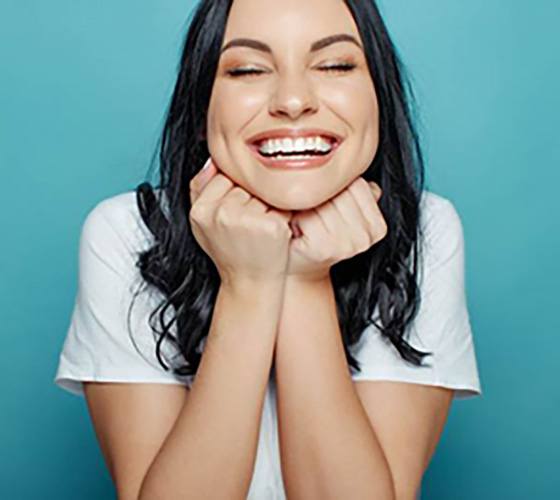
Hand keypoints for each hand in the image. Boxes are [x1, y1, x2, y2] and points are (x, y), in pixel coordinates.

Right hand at [189, 157, 292, 284]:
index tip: (235, 214)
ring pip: (264, 192)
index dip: (233, 194)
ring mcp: (247, 219)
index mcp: (201, 210)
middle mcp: (222, 213)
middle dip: (250, 199)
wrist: (248, 283)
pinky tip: (273, 234)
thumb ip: (200, 188)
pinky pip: (282, 205)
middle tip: (248, 226)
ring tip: (259, 230)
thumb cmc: (229, 251)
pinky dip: (282, 217)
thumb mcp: (202, 222)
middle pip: (245, 183)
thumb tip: (212, 158)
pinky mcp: (271, 226)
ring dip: (267, 206)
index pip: (223, 176)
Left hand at [286, 177, 386, 282]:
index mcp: (377, 225)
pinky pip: (308, 216)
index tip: (325, 202)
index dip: (334, 188)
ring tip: (305, 220)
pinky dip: (297, 219)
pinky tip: (299, 229)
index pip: (357, 184)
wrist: (298, 267)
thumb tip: (368, 173)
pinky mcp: (325, 249)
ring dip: (307, 207)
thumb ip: (356, 192)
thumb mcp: (341, 210)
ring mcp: (348, 245)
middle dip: (319, 196)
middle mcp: (367, 236)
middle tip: (310, 212)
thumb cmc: (314, 235)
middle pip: (340, 191)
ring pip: (323, 202)